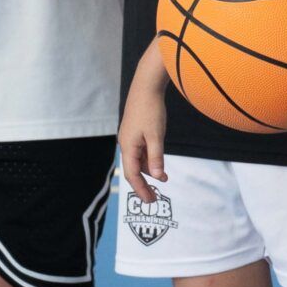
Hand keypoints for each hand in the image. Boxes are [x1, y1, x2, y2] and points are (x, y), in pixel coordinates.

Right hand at [119, 65, 168, 207]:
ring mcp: (129, 137)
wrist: (146, 86)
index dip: (141, 189)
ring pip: (137, 160)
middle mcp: (125, 144)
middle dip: (143, 184)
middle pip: (133, 170)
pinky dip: (148, 160)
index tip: (150, 201)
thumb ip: (156, 157)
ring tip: (161, 182)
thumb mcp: (156, 135)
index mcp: (128, 146)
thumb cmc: (151, 110)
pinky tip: (158, 164)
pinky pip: (139, 151)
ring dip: (147, 172)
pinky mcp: (135, 131)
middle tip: (154, 197)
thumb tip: (157, 177)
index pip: (131, 174)